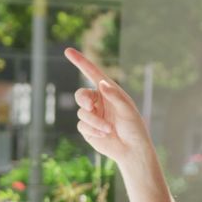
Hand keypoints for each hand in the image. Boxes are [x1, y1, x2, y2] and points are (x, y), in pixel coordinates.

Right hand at [64, 48, 152, 164]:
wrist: (132, 150)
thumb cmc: (134, 128)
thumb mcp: (128, 110)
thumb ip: (115, 96)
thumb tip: (102, 83)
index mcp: (109, 91)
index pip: (92, 73)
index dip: (80, 61)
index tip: (67, 50)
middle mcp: (99, 101)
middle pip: (80, 94)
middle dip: (83, 100)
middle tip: (90, 106)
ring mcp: (92, 115)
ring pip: (81, 112)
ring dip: (94, 121)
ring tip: (109, 129)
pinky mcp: (88, 129)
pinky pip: (82, 125)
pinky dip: (92, 129)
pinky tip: (104, 134)